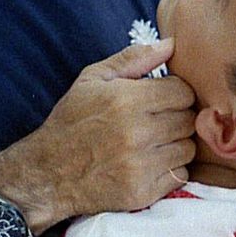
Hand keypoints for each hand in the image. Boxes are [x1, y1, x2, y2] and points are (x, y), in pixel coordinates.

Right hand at [0, 38, 196, 228]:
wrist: (47, 174)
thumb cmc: (72, 121)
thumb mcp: (93, 79)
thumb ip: (134, 58)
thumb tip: (172, 44)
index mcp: (125, 100)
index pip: (184, 92)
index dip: (174, 94)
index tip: (160, 99)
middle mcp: (136, 133)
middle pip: (188, 120)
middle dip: (176, 118)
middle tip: (155, 122)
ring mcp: (140, 165)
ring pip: (187, 148)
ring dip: (175, 144)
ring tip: (152, 143)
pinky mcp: (142, 192)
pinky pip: (179, 174)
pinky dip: (170, 169)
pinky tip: (149, 163)